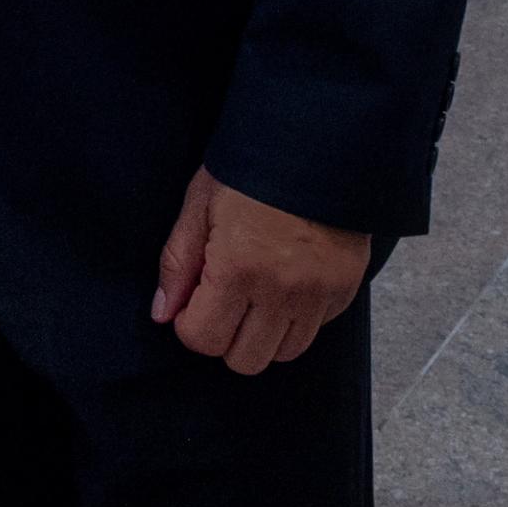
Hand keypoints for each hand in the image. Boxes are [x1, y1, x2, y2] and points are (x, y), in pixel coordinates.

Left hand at [150, 168, 368, 373]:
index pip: (204, 339)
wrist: (318, 146)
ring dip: (262, 335)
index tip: (193, 300)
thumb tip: (163, 312)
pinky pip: (314, 331)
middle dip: (225, 337)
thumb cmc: (251, 171)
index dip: (190, 324)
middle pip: (245, 360)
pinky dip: (296, 320)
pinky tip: (285, 286)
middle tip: (223, 301)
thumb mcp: (199, 205)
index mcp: (238, 268)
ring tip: (255, 295)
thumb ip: (178, 262)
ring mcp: (318, 295)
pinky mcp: (344, 291)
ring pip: (284, 354)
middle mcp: (281, 290)